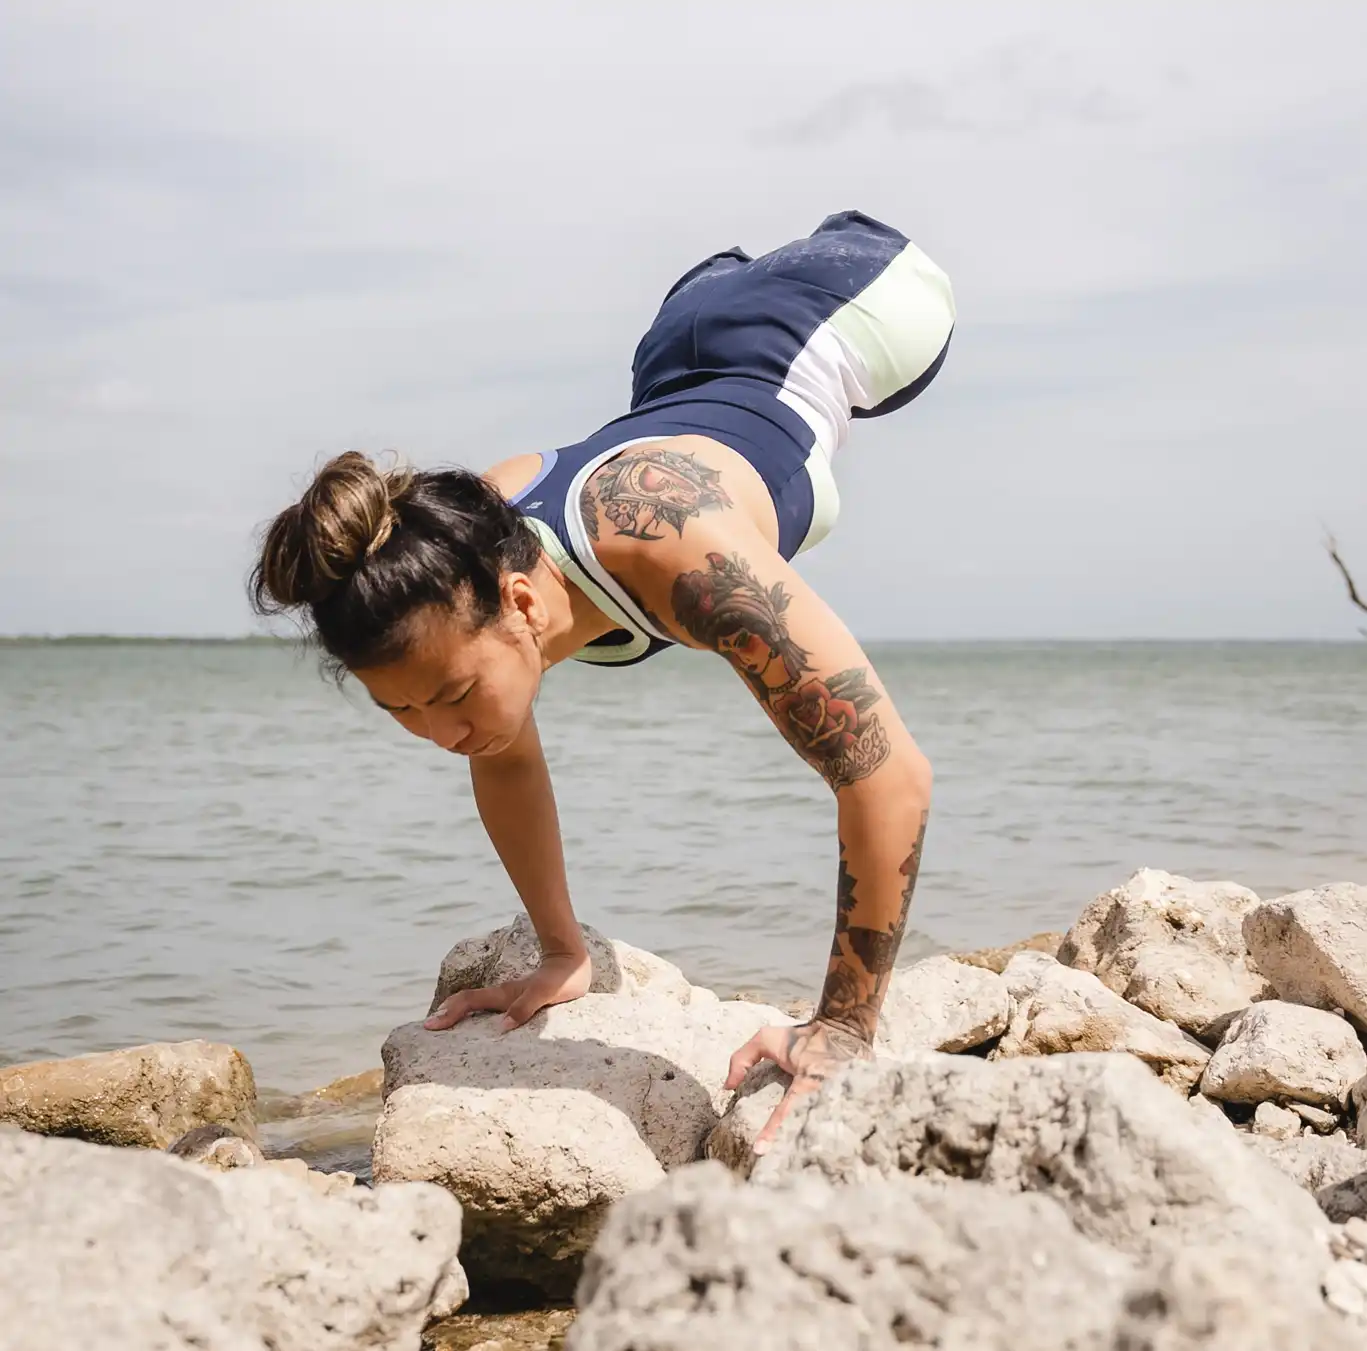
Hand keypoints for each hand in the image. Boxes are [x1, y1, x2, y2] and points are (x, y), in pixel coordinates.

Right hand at [422, 950, 592, 1032]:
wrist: (574, 962)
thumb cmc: (564, 979)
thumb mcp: (547, 993)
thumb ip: (525, 1008)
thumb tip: (501, 1028)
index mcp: (505, 994)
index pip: (469, 1001)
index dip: (449, 1012)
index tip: (430, 1025)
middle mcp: (503, 995)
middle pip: (466, 1001)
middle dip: (446, 1013)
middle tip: (429, 1028)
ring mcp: (509, 997)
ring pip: (475, 1003)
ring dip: (457, 1013)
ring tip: (442, 1027)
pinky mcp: (518, 1000)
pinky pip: (489, 1007)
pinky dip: (474, 1014)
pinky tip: (473, 1026)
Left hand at [724, 1018, 873, 1155]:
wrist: (843, 1028)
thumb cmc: (801, 1036)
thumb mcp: (767, 1038)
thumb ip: (743, 1058)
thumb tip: (728, 1086)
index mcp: (807, 1079)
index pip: (787, 1110)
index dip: (772, 1131)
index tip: (759, 1150)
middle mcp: (828, 1092)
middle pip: (810, 1128)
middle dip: (794, 1148)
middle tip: (775, 1168)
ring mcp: (844, 1099)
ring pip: (827, 1130)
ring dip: (812, 1148)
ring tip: (795, 1168)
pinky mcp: (854, 1103)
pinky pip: (840, 1126)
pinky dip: (828, 1139)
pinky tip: (820, 1156)